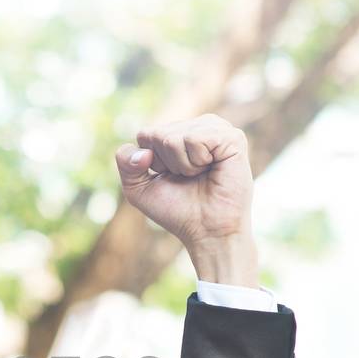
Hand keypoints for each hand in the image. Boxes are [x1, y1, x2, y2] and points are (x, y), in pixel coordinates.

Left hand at [115, 114, 254, 249]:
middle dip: (167, 163)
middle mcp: (198, 126)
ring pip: (175, 136)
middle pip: (159, 134)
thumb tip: (143, 152)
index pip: (146, 134)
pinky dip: (197, 161)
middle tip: (189, 179)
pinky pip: (195, 138)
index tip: (171, 177)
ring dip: (183, 164)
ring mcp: (217, 129)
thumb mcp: (139, 188)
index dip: (151, 163)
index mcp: (179, 133)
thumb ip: (125, 163)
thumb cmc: (177, 210)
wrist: (207, 231)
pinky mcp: (232, 138)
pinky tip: (211, 169)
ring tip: (201, 174)